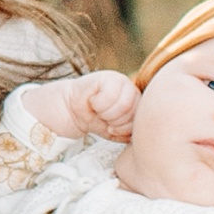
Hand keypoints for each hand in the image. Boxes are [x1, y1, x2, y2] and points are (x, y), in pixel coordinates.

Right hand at [15, 67, 137, 145]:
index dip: (123, 128)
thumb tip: (142, 136)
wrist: (71, 110)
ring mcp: (121, 81)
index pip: (141, 120)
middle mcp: (132, 90)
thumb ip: (131, 131)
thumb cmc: (96, 120)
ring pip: (123, 105)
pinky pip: (109, 96)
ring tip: (98, 110)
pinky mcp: (107, 77)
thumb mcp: (117, 131)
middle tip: (103, 118)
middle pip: (132, 112)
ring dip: (106, 113)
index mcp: (138, 103)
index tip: (110, 127)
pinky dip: (98, 104)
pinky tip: (93, 102)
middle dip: (115, 121)